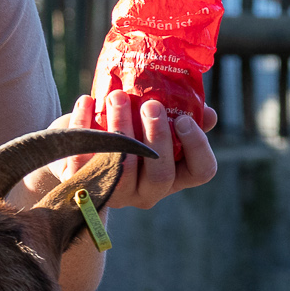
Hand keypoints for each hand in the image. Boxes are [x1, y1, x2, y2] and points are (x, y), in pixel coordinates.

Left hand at [41, 91, 218, 210]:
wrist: (80, 143)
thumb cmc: (128, 129)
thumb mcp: (156, 123)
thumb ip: (184, 115)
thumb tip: (209, 113)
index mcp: (175, 175)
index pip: (201, 171)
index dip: (197, 146)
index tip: (183, 119)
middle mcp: (149, 191)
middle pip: (161, 175)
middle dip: (157, 137)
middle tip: (150, 105)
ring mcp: (117, 194)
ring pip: (123, 168)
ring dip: (121, 128)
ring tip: (116, 96)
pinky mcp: (83, 184)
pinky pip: (84, 160)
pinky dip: (84, 126)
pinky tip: (87, 101)